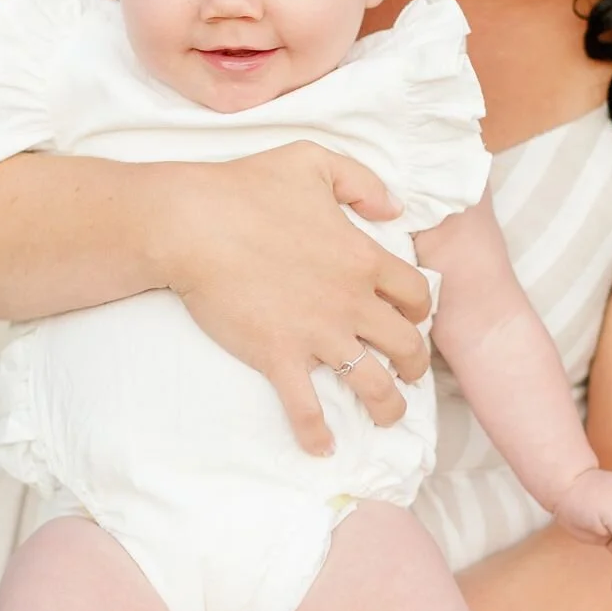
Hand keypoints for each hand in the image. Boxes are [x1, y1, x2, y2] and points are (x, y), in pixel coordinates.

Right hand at [159, 143, 433, 455]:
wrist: (191, 223)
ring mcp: (317, 335)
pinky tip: (322, 449)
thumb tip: (395, 209)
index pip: (416, 293)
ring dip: (387, 407)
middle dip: (415, 364)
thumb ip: (362, 181)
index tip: (412, 319)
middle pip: (406, 345)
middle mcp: (350, 303)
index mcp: (363, 258)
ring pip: (372, 385)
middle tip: (409, 373)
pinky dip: (316, 434)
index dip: (421, 310)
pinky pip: (306, 408)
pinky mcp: (278, 358)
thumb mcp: (313, 161)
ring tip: (387, 418)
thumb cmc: (246, 186)